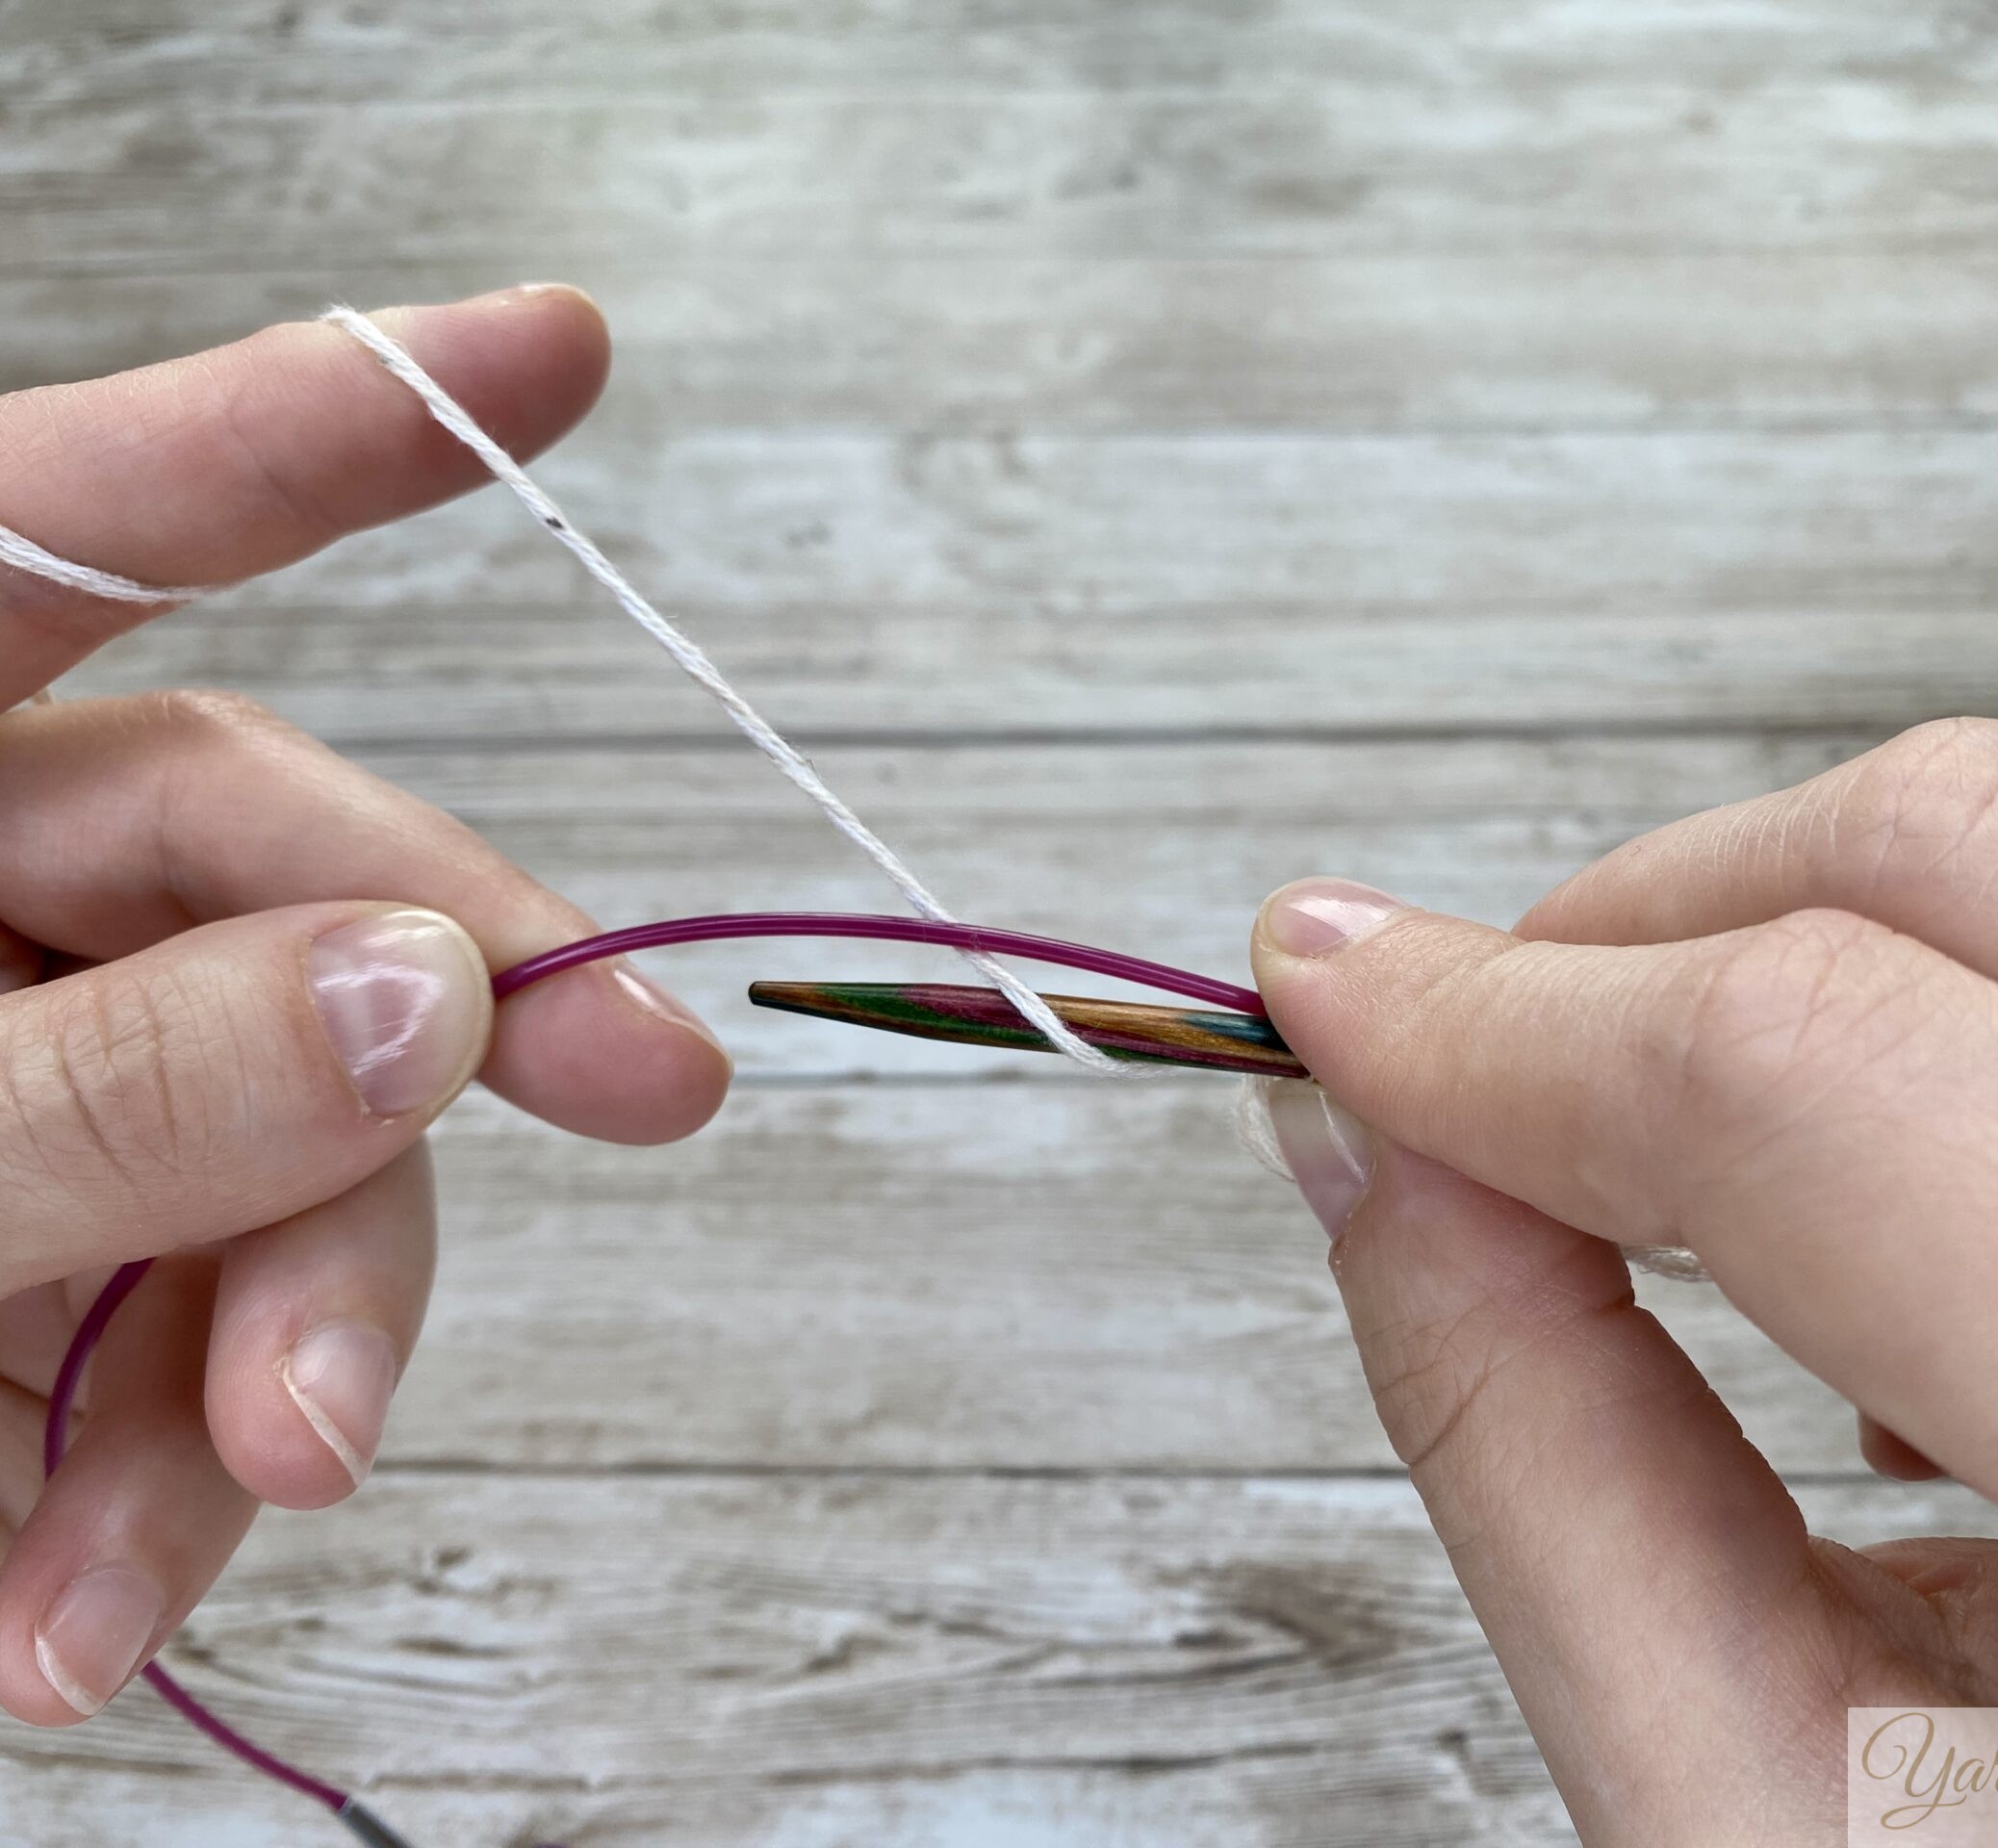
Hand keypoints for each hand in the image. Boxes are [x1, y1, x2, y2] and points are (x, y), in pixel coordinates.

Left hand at [0, 289, 730, 1726]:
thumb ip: (94, 1087)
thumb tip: (434, 991)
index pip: (80, 528)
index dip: (323, 430)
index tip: (559, 348)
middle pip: (268, 899)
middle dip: (427, 1048)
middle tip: (653, 1098)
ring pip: (261, 1162)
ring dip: (266, 1362)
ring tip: (205, 1530)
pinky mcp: (0, 1280)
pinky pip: (155, 1345)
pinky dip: (142, 1490)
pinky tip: (67, 1618)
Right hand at [1251, 718, 1997, 1841]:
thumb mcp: (1809, 1828)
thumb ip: (1553, 1464)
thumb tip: (1375, 1151)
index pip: (1850, 1097)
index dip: (1521, 1022)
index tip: (1339, 1004)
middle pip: (1984, 856)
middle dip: (1647, 929)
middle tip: (1489, 1066)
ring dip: (1840, 957)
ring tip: (1774, 1230)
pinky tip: (1992, 1226)